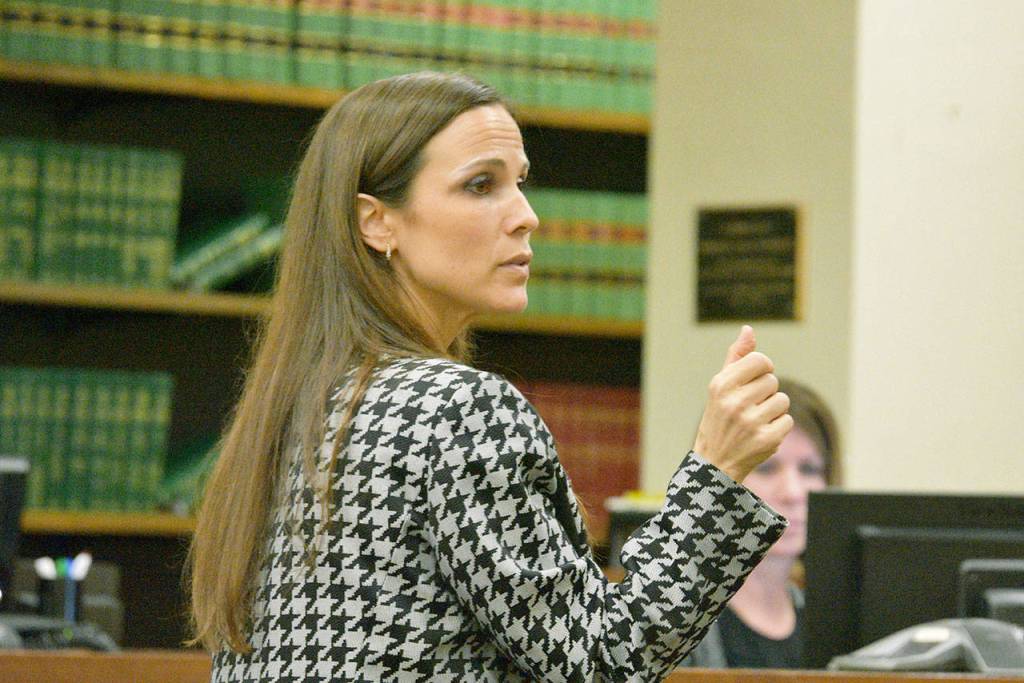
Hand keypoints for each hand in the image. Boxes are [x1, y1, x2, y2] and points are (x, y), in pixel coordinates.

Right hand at [692, 325, 792, 482]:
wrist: (714, 463)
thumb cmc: (718, 419)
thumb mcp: (720, 388)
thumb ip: (736, 358)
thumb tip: (748, 329)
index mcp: (721, 385)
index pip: (760, 360)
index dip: (763, 368)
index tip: (754, 380)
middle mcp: (734, 402)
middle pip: (772, 381)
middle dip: (765, 393)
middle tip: (749, 408)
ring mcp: (750, 422)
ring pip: (782, 400)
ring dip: (773, 410)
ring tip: (755, 421)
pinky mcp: (766, 440)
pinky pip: (788, 421)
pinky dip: (778, 427)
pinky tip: (761, 434)